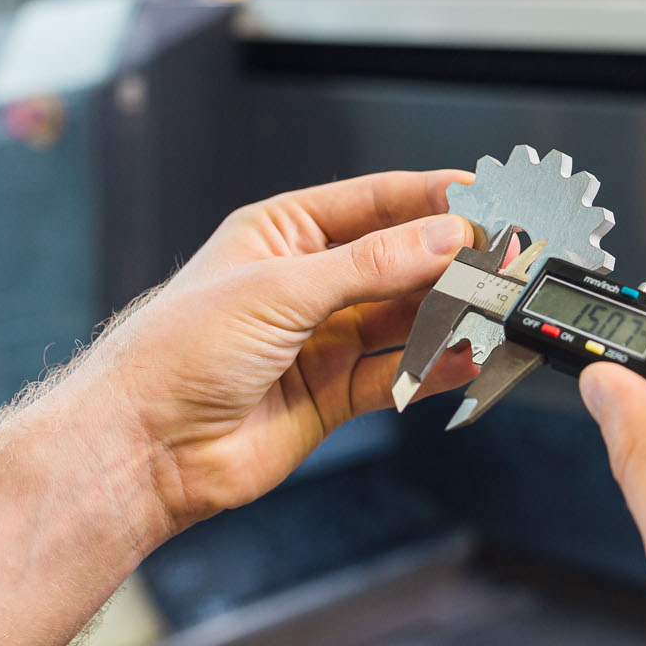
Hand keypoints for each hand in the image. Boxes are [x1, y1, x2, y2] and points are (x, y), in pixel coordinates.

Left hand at [64, 170, 477, 537]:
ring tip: (492, 310)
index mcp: (283, 233)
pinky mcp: (333, 394)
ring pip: (405, 318)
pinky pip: (398, 373)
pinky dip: (434, 367)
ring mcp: (322, 340)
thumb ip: (371, 265)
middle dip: (450, 261)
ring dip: (448, 315)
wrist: (143, 447)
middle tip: (502, 261)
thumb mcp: (280, 288)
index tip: (484, 199)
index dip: (430, 198)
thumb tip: (442, 237)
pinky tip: (463, 358)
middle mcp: (306, 283)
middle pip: (398, 261)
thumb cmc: (176, 351)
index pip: (374, 202)